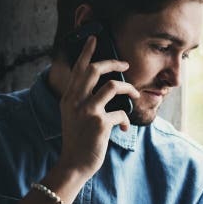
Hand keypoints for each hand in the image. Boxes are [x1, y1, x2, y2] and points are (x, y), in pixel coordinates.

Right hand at [57, 35, 139, 181]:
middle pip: (95, 70)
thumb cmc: (77, 142)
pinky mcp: (100, 123)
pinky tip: (124, 128)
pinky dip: (126, 120)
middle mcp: (75, 100)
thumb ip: (81, 102)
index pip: (78, 69)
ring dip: (128, 89)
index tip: (94, 38)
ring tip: (134, 96)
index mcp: (68, 98)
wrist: (73, 164)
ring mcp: (87, 110)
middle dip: (113, 63)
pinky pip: (120, 113)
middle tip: (125, 64)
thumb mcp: (72, 117)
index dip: (87, 52)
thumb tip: (104, 90)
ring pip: (112, 86)